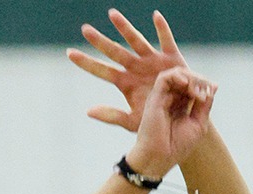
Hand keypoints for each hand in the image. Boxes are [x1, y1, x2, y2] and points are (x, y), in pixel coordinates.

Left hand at [68, 9, 189, 131]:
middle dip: (100, 41)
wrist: (183, 119)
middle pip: (115, 51)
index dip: (86, 62)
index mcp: (125, 82)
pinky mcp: (172, 58)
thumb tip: (88, 111)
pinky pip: (166, 41)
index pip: (102, 70)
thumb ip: (112, 116)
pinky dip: (162, 28)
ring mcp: (152, 61)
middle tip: (85, 29)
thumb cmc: (157, 120)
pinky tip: (155, 16)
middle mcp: (136, 67)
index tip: (69, 54)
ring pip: (136, 40)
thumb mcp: (132, 121)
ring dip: (124, 28)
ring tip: (111, 14)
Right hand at [126, 67, 214, 177]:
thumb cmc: (176, 146)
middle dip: (199, 79)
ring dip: (190, 78)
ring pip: (176, 74)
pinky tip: (186, 84)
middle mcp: (171, 98)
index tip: (212, 90)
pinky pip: (165, 78)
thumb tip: (213, 87)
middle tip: (206, 89)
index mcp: (181, 104)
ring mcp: (162, 97)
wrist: (160, 158)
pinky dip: (177, 76)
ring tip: (197, 90)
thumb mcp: (199, 124)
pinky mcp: (154, 97)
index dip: (204, 83)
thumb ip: (205, 105)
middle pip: (186, 77)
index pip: (193, 85)